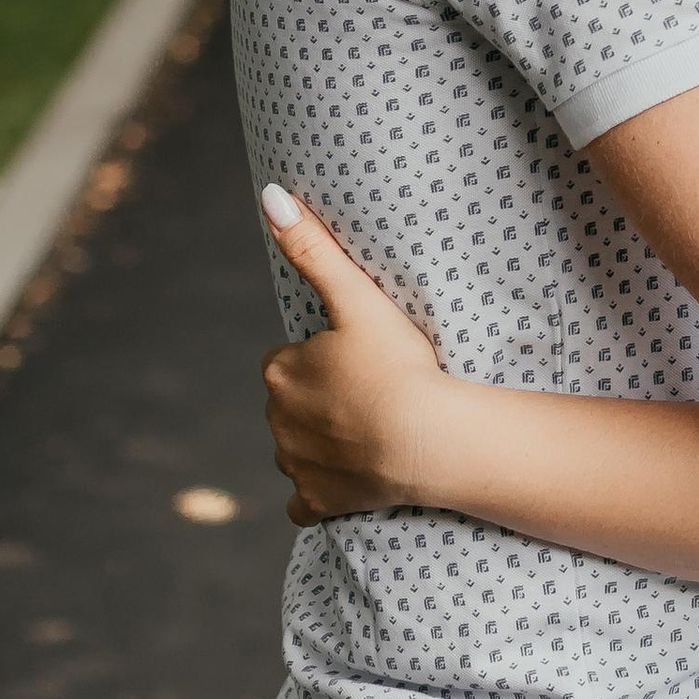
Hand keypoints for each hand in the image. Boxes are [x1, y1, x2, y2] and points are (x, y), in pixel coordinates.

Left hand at [259, 185, 462, 526]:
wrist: (428, 440)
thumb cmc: (398, 364)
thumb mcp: (358, 299)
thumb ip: (314, 248)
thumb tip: (270, 195)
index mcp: (279, 371)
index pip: (290, 356)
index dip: (325, 354)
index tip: (358, 356)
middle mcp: (276, 421)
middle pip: (293, 401)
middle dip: (321, 396)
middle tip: (371, 389)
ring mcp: (295, 466)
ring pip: (297, 446)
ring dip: (323, 439)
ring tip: (371, 427)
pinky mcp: (316, 502)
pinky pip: (304, 501)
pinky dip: (318, 491)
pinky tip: (346, 478)